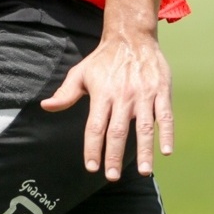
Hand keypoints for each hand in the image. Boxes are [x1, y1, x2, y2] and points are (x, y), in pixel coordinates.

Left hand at [42, 27, 174, 179]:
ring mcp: (144, 94)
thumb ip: (65, 93)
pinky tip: (166, 151)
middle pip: (117, 131)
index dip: (93, 148)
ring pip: (144, 127)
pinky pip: (165, 116)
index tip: (92, 167)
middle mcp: (123, 96)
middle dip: (114, 155)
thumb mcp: (81, 73)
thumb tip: (46, 106)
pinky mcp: (161, 91)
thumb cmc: (103, 59)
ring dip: (143, 150)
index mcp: (102, 94)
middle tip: (112, 176)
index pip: (95, 127)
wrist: (131, 36)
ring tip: (143, 171)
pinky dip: (167, 134)